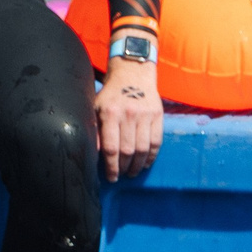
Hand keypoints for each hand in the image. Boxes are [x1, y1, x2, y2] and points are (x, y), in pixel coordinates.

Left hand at [95, 57, 163, 181]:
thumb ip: (96, 129)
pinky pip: (156, 141)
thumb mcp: (97, 107)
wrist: (132, 74)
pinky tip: (146, 163)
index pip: (111, 147)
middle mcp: (128, 114)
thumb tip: (94, 153)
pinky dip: (152, 156)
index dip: (111, 166)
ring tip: (133, 172)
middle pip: (127, 151)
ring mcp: (144, 114)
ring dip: (138, 165)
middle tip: (121, 175)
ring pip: (142, 149)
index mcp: (110, 113)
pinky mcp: (157, 114)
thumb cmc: (112, 94)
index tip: (111, 177)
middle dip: (124, 168)